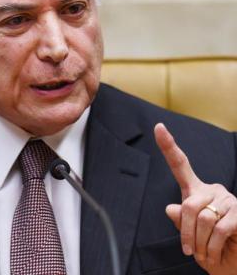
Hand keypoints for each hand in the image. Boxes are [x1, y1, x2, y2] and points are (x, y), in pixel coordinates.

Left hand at [155, 123, 236, 274]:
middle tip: (189, 250)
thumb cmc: (207, 246)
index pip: (179, 164)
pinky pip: (219, 229)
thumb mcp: (189, 234)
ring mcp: (228, 199)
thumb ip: (180, 219)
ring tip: (204, 252)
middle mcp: (211, 189)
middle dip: (186, 232)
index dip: (168, 145)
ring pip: (203, 218)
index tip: (158, 127)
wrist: (232, 265)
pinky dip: (212, 247)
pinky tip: (214, 254)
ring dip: (200, 242)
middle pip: (189, 205)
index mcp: (195, 190)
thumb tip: (171, 208)